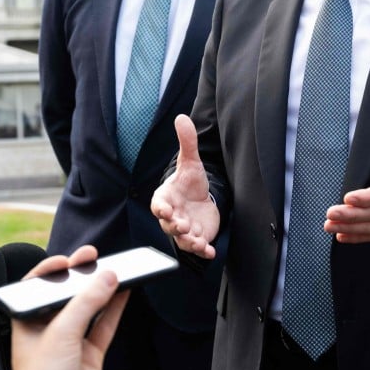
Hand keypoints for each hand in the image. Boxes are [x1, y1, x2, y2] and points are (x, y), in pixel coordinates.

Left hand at [5, 246, 128, 369]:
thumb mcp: (60, 333)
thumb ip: (86, 303)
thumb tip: (106, 279)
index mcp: (29, 321)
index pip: (38, 287)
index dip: (52, 270)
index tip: (69, 260)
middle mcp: (49, 329)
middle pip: (67, 295)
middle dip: (81, 276)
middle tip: (95, 259)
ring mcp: (72, 341)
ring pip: (90, 308)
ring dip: (102, 290)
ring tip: (116, 270)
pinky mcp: (90, 354)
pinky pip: (106, 324)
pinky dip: (116, 308)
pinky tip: (125, 292)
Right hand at [150, 115, 219, 257]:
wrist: (202, 198)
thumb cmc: (190, 182)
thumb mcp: (191, 162)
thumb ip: (187, 142)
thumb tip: (181, 117)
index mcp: (166, 199)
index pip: (159, 205)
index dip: (161, 208)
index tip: (165, 210)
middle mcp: (172, 216)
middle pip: (169, 225)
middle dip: (176, 226)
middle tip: (183, 225)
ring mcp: (184, 229)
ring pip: (183, 239)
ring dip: (189, 241)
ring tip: (199, 241)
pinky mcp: (197, 237)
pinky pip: (198, 248)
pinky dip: (203, 251)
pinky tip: (210, 252)